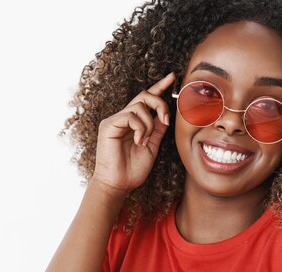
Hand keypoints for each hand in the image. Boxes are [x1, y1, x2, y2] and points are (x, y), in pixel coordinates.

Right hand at [90, 71, 175, 196]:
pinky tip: (138, 141)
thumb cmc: (133, 169)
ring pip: (139, 106)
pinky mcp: (108, 125)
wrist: (119, 184)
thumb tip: (166, 115)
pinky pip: (130, 116)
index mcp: (134, 122)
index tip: (172, 77)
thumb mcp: (152, 146)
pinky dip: (140, 128)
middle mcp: (124, 117)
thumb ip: (157, 129)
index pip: (147, 99)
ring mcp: (115, 120)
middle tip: (166, 120)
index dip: (160, 87)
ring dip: (149, 123)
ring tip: (145, 141)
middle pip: (145, 96)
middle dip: (160, 104)